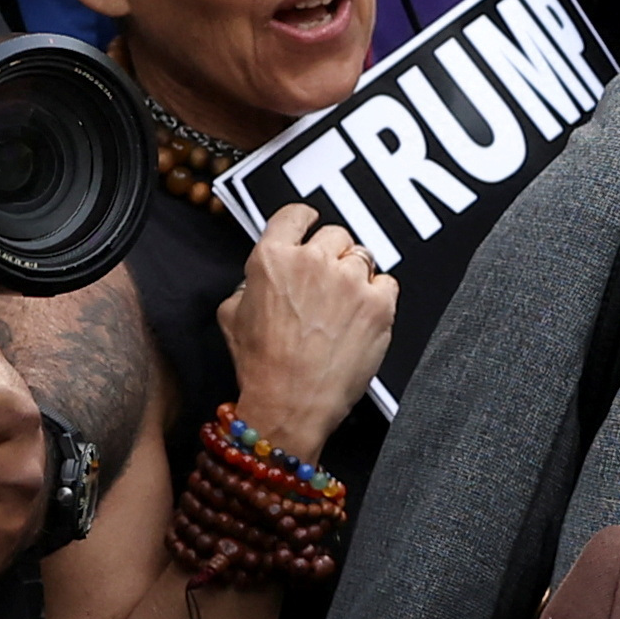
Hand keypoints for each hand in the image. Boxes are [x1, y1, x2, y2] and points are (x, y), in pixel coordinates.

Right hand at [216, 205, 393, 458]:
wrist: (290, 404)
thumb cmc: (260, 366)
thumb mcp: (232, 315)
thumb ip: (250, 282)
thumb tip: (264, 276)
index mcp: (272, 258)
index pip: (296, 214)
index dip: (305, 220)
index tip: (311, 226)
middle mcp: (312, 261)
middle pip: (336, 234)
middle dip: (332, 255)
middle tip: (326, 283)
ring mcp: (349, 280)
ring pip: (363, 256)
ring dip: (355, 275)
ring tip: (342, 306)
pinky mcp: (379, 303)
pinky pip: (387, 282)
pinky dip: (378, 296)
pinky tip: (361, 318)